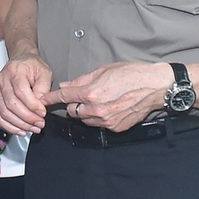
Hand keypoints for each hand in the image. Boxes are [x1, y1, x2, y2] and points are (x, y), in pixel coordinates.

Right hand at [0, 53, 53, 134]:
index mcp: (15, 70)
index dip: (32, 105)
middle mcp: (2, 80)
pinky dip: (9, 126)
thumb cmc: (32, 66)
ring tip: (33, 128)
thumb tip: (40, 104)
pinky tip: (20, 130)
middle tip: (40, 123)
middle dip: (27, 118)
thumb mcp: (44, 72)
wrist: (21, 61)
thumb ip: (44, 88)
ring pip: (4, 112)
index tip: (43, 113)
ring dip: (20, 124)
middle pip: (11, 104)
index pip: (21, 91)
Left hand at [52, 61, 170, 131]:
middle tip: (83, 95)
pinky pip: (99, 125)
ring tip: (99, 100)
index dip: (52, 98)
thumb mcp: (103, 70)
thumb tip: (66, 85)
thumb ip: (82, 80)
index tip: (44, 100)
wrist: (154, 86)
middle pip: (73, 111)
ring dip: (85, 112)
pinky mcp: (115, 128)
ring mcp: (106, 121)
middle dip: (74, 104)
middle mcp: (96, 110)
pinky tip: (109, 107)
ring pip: (85, 120)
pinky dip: (99, 117)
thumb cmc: (131, 74)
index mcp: (91, 93)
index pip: (65, 97)